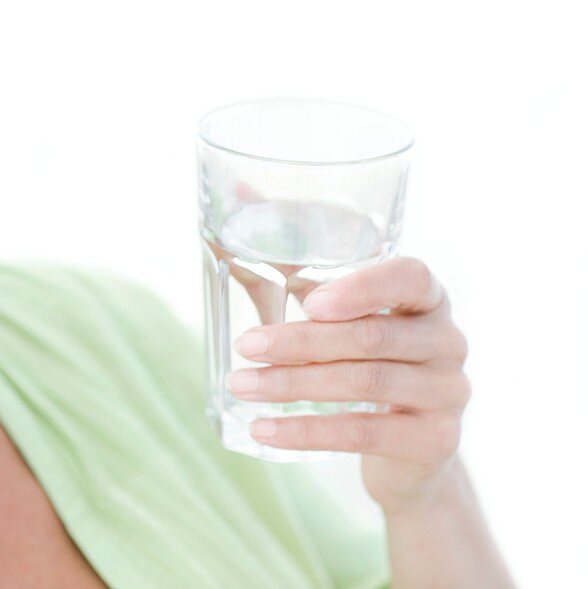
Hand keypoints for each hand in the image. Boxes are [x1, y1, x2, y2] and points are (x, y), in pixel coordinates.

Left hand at [225, 256, 471, 514]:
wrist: (414, 455)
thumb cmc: (369, 368)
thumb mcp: (353, 328)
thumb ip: (312, 291)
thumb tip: (245, 234)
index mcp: (429, 301)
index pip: (411, 278)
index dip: (363, 288)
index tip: (309, 303)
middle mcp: (448, 342)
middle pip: (372, 336)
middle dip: (300, 341)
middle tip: (246, 345)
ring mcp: (448, 393)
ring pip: (364, 383)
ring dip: (293, 384)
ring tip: (242, 385)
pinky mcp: (434, 440)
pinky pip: (362, 433)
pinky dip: (306, 431)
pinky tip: (264, 430)